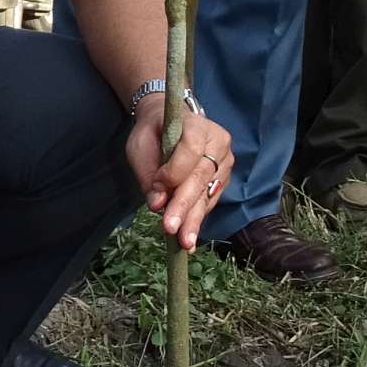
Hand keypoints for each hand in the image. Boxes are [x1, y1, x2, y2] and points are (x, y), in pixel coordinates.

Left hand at [127, 96, 234, 250]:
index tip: (158, 188)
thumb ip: (148, 174)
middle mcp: (217, 141)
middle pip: (201, 176)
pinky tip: (189, 237)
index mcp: (196, 124)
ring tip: (184, 242)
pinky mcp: (224, 178)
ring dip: (194, 219)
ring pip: (208, 193)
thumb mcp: (141, 146)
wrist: (170, 125)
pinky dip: (198, 218)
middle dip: (184, 206)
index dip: (175, 171)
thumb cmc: (153, 133)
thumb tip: (158, 205)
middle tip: (171, 229)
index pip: (191, 149)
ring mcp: (225, 160)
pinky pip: (210, 200)